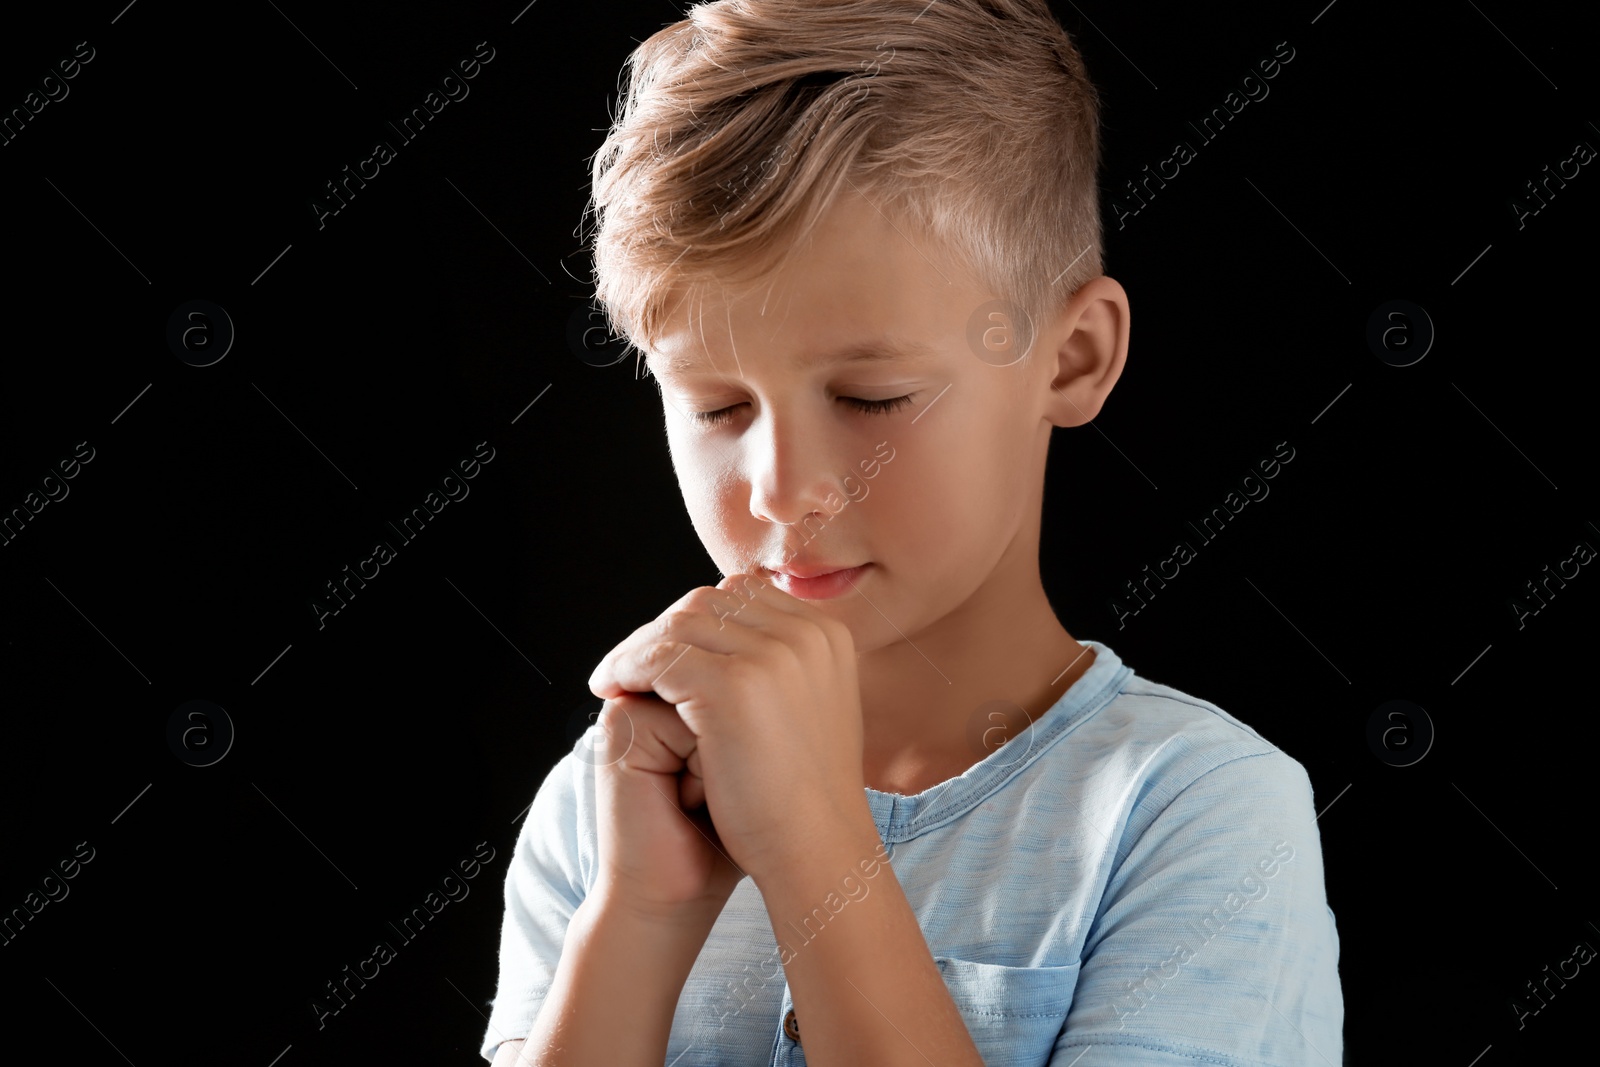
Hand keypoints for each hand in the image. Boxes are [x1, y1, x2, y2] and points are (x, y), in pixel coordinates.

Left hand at [588, 573, 868, 888]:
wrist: (818, 852)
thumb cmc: (808, 799)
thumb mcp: (812, 712)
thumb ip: (786, 670)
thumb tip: (741, 644)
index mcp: (827, 634)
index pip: (743, 597)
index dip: (698, 622)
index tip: (667, 653)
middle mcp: (806, 633)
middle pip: (709, 603)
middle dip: (665, 631)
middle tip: (631, 666)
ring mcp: (772, 655)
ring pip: (679, 625)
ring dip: (638, 648)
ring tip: (614, 679)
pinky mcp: (732, 684)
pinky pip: (657, 657)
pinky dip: (626, 667)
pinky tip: (611, 691)